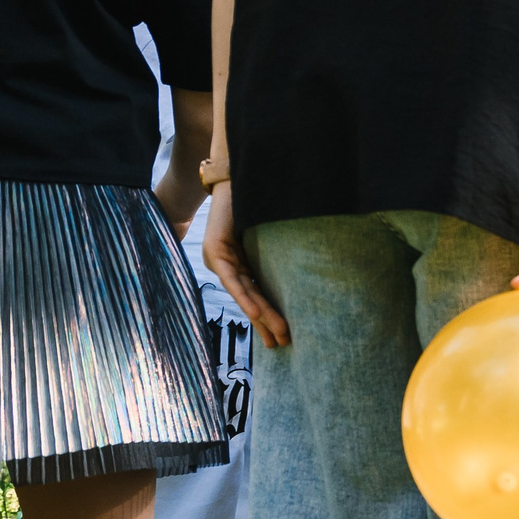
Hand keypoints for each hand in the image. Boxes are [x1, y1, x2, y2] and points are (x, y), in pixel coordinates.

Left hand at [202, 181, 290, 348]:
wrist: (238, 174)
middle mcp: (225, 264)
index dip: (270, 315)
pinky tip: (257, 313)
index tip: (282, 333)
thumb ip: (275, 254)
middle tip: (281, 344)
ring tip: (278, 335)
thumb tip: (303, 271)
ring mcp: (218, 259)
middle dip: (267, 324)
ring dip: (261, 317)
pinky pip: (234, 280)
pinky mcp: (215, 251)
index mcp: (238, 261)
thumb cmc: (256, 201)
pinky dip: (246, 297)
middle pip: (249, 300)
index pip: (256, 294)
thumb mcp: (267, 234)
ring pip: (243, 295)